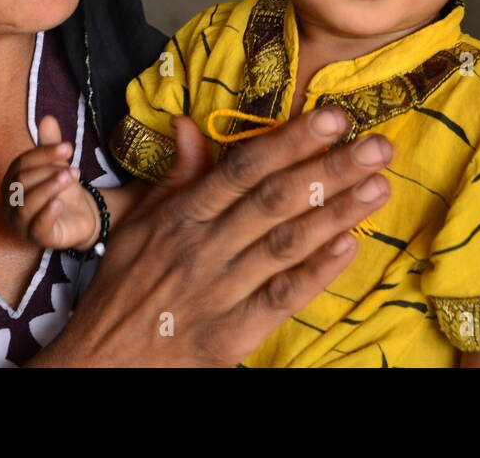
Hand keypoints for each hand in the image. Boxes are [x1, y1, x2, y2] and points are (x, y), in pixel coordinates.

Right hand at [1, 116, 98, 251]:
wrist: (81, 216)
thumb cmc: (63, 190)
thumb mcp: (58, 165)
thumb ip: (50, 145)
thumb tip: (48, 118)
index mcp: (12, 181)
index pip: (21, 164)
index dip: (43, 154)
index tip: (68, 147)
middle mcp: (11, 202)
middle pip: (21, 182)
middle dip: (47, 171)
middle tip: (72, 168)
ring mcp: (21, 222)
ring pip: (26, 204)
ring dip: (48, 189)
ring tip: (69, 178)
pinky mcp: (36, 239)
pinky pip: (36, 227)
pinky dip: (47, 214)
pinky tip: (60, 203)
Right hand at [25, 106, 392, 366]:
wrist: (100, 361)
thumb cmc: (124, 286)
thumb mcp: (138, 223)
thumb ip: (175, 175)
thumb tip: (187, 122)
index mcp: (181, 216)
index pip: (243, 169)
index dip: (289, 141)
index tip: (332, 118)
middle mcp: (203, 249)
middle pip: (274, 201)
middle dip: (330, 170)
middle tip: (378, 146)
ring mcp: (219, 292)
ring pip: (286, 245)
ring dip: (337, 213)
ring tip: (379, 186)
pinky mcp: (232, 334)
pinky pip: (281, 298)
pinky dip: (317, 272)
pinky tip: (349, 246)